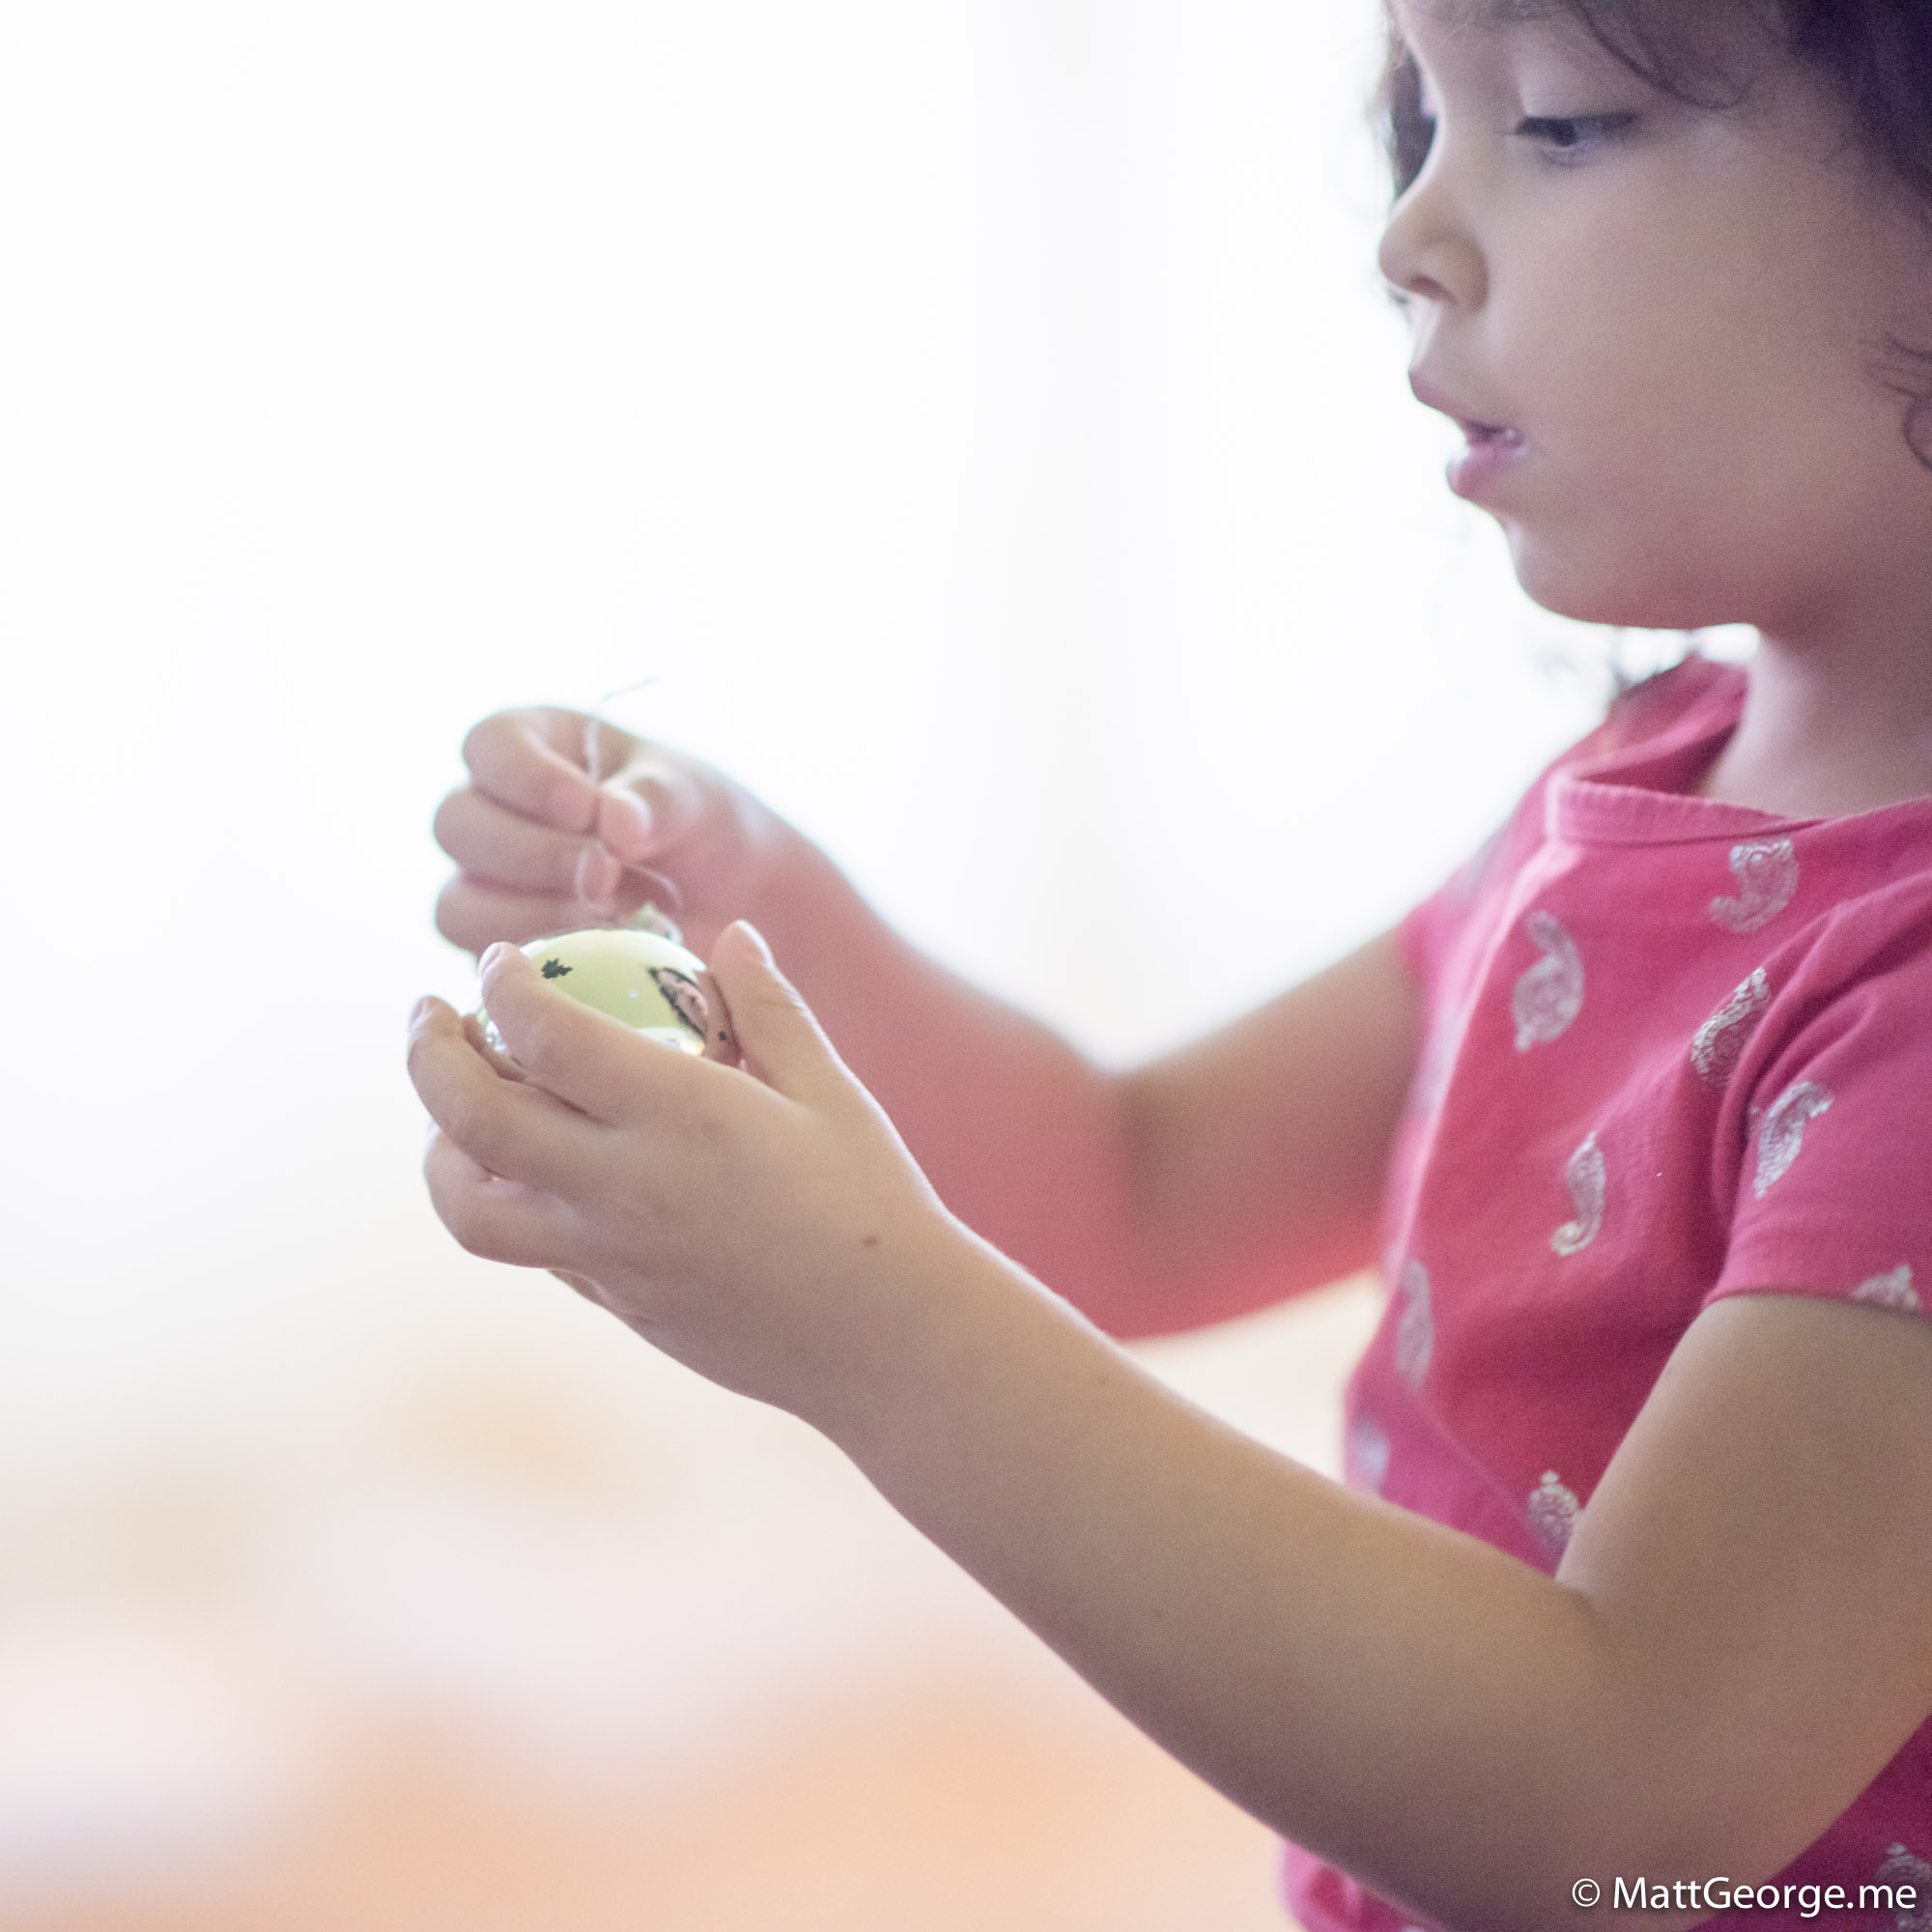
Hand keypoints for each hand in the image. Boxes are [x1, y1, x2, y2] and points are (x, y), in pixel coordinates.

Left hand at [407, 922, 961, 1424]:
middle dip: (427, 1055)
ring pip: (470, 1208)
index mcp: (679, 1115)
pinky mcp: (615, 1304)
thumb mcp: (830, 1091)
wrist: (889, 1340)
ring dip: (439, 1149)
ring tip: (453, 1110)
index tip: (498, 961)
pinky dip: (507, 1198)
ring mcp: (608, 1259)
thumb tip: (730, 934)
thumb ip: (769, 1008)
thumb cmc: (873, 1202)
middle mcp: (623, 1188)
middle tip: (428, 1014)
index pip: (544, 1033)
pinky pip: (529, 1249)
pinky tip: (538, 1166)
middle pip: (472, 1118)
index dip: (502, 985)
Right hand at [433, 708, 795, 957]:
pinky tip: (602, 955)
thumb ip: (654, 801)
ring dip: (531, 914)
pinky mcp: (505, 951)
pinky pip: (486, 966)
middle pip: (455, 824)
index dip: (524, 777)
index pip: (489, 745)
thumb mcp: (693, 799)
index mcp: (534, 746)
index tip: (586, 809)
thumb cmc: (704, 827)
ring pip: (456, 903)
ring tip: (612, 917)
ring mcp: (491, 887)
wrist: (734, 902)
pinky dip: (541, 962)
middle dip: (531, 854)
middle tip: (604, 873)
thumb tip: (614, 822)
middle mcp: (496, 813)